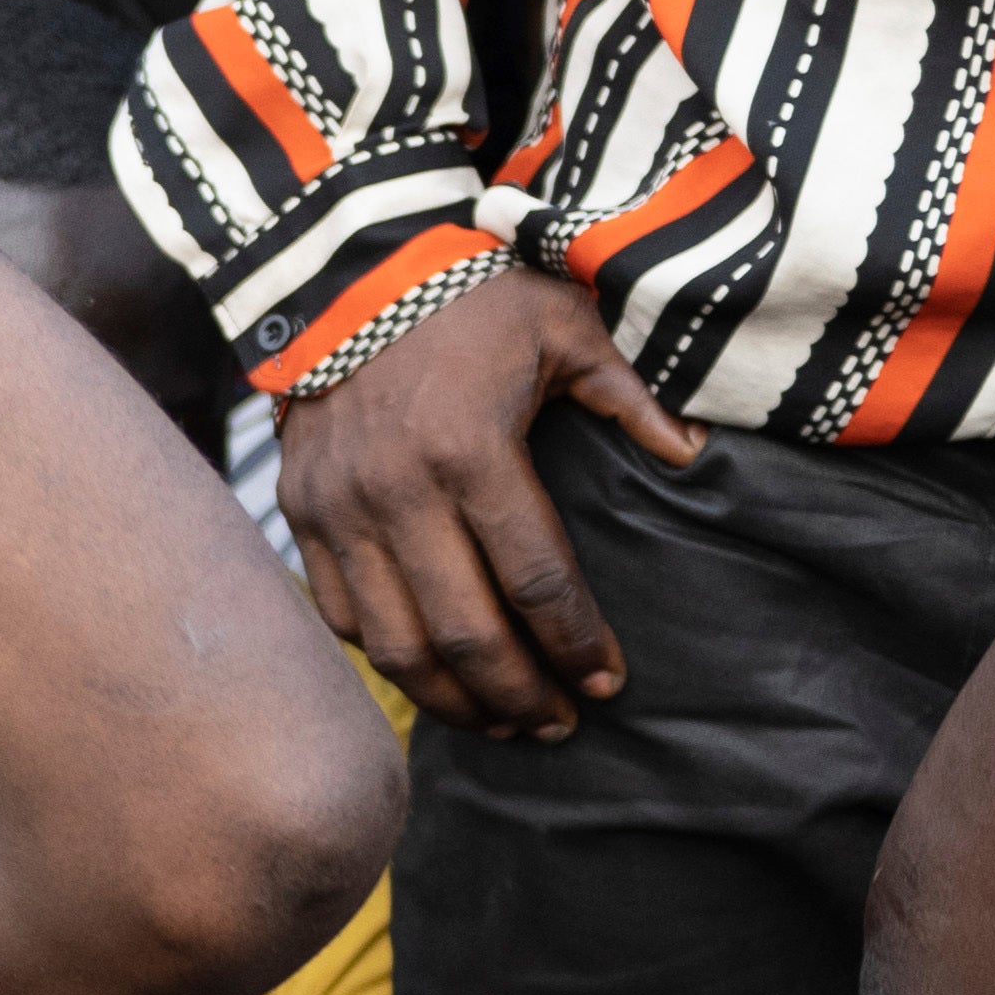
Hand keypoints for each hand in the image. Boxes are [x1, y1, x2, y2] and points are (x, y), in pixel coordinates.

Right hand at [281, 264, 697, 738]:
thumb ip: (632, 396)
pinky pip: (339, 613)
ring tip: (499, 723)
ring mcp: (340, 508)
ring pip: (395, 643)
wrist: (344, 269)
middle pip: (465, 634)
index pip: (535, 581)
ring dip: (451, 698)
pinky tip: (430, 673)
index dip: (576, 644)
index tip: (607, 683)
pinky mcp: (301, 512)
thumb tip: (694, 457)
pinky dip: (386, 656)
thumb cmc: (470, 295)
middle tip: (559, 725)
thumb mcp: (566, 327)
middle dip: (520, 695)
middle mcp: (397, 492)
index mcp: (471, 451)